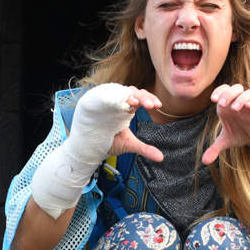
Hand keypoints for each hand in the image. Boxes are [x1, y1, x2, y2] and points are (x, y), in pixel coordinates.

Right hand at [31, 84, 162, 218]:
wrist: (88, 148)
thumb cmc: (109, 142)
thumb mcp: (128, 145)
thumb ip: (144, 149)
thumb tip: (161, 158)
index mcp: (128, 109)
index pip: (141, 98)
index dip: (149, 99)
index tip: (157, 106)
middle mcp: (118, 103)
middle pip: (133, 92)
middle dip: (142, 97)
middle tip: (150, 104)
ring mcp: (106, 103)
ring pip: (119, 91)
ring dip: (127, 95)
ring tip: (134, 101)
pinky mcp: (95, 104)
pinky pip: (103, 96)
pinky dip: (110, 98)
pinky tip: (116, 101)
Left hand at [201, 84, 249, 164]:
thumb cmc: (239, 135)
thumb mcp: (225, 142)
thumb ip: (214, 149)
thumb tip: (204, 162)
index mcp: (228, 106)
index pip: (224, 90)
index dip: (218, 91)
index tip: (212, 99)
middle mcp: (238, 103)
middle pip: (235, 88)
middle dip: (227, 94)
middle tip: (221, 104)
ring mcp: (249, 107)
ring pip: (247, 92)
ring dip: (240, 98)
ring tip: (234, 109)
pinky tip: (247, 108)